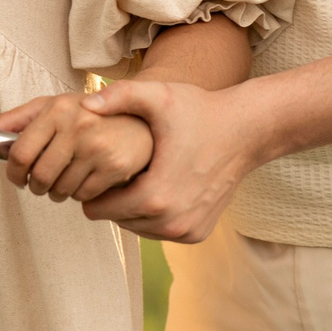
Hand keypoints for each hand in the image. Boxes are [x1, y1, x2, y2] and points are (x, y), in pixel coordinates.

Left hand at [0, 93, 155, 204]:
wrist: (140, 122)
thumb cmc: (90, 115)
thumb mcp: (53, 106)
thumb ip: (17, 119)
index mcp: (56, 110)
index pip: (20, 153)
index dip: (12, 173)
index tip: (16, 177)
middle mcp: (76, 127)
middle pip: (39, 177)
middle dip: (35, 186)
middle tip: (40, 182)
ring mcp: (97, 148)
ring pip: (60, 191)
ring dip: (57, 192)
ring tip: (65, 178)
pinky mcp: (114, 168)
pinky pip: (82, 197)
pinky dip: (78, 195)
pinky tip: (84, 179)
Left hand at [74, 79, 270, 242]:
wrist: (245, 131)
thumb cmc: (199, 112)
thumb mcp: (159, 96)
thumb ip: (119, 96)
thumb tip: (86, 105)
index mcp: (156, 196)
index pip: (99, 208)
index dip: (91, 187)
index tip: (93, 166)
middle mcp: (172, 223)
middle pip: (116, 219)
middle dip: (110, 197)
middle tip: (111, 168)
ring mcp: (187, 232)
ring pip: (136, 227)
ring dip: (129, 207)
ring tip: (131, 175)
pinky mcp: (197, 234)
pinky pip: (157, 230)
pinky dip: (151, 214)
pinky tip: (152, 186)